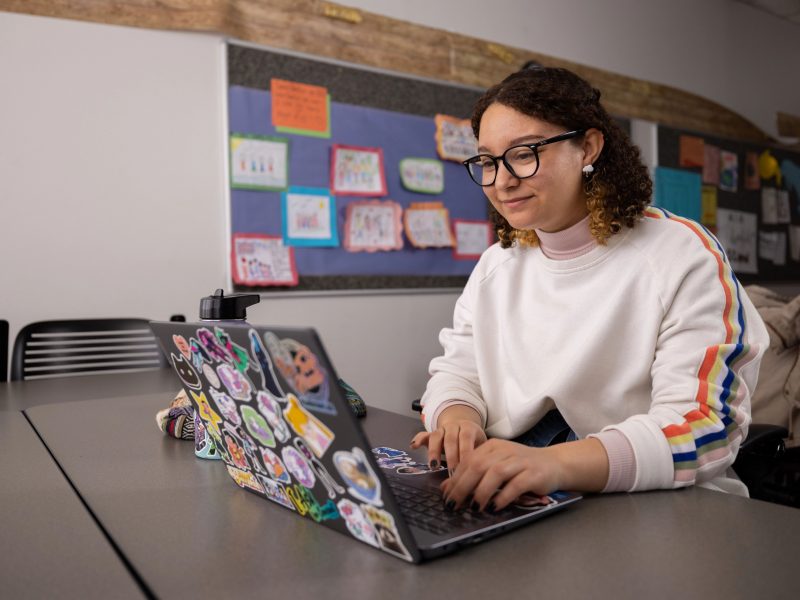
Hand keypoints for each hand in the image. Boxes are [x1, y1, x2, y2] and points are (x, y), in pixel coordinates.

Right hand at [409, 405, 486, 472]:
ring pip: (435, 437)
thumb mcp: (481, 445)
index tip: (466, 468)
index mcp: (468, 428)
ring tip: (433, 466)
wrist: (464, 426)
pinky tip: (413, 446)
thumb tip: (482, 475)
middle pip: (451, 439)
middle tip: (452, 473)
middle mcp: (454, 426)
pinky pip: (423, 434)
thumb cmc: (474, 442)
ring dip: (434, 452)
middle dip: (451, 457)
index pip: (466, 439)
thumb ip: (480, 456)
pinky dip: (418, 439)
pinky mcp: (431, 434)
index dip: (465, 453)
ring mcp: (441, 429)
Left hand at [440, 439, 560, 511]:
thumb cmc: (522, 468)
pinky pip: (517, 484)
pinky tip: (496, 507)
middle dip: (463, 486)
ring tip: (475, 507)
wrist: (555, 464)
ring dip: (482, 491)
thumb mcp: (495, 467)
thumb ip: (473, 475)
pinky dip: (504, 496)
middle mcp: (504, 451)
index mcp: (492, 447)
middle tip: (455, 504)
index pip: (468, 461)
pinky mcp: (534, 474)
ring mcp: (520, 461)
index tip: (447, 497)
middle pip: (478, 465)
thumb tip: (447, 489)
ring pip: (496, 473)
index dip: (455, 479)